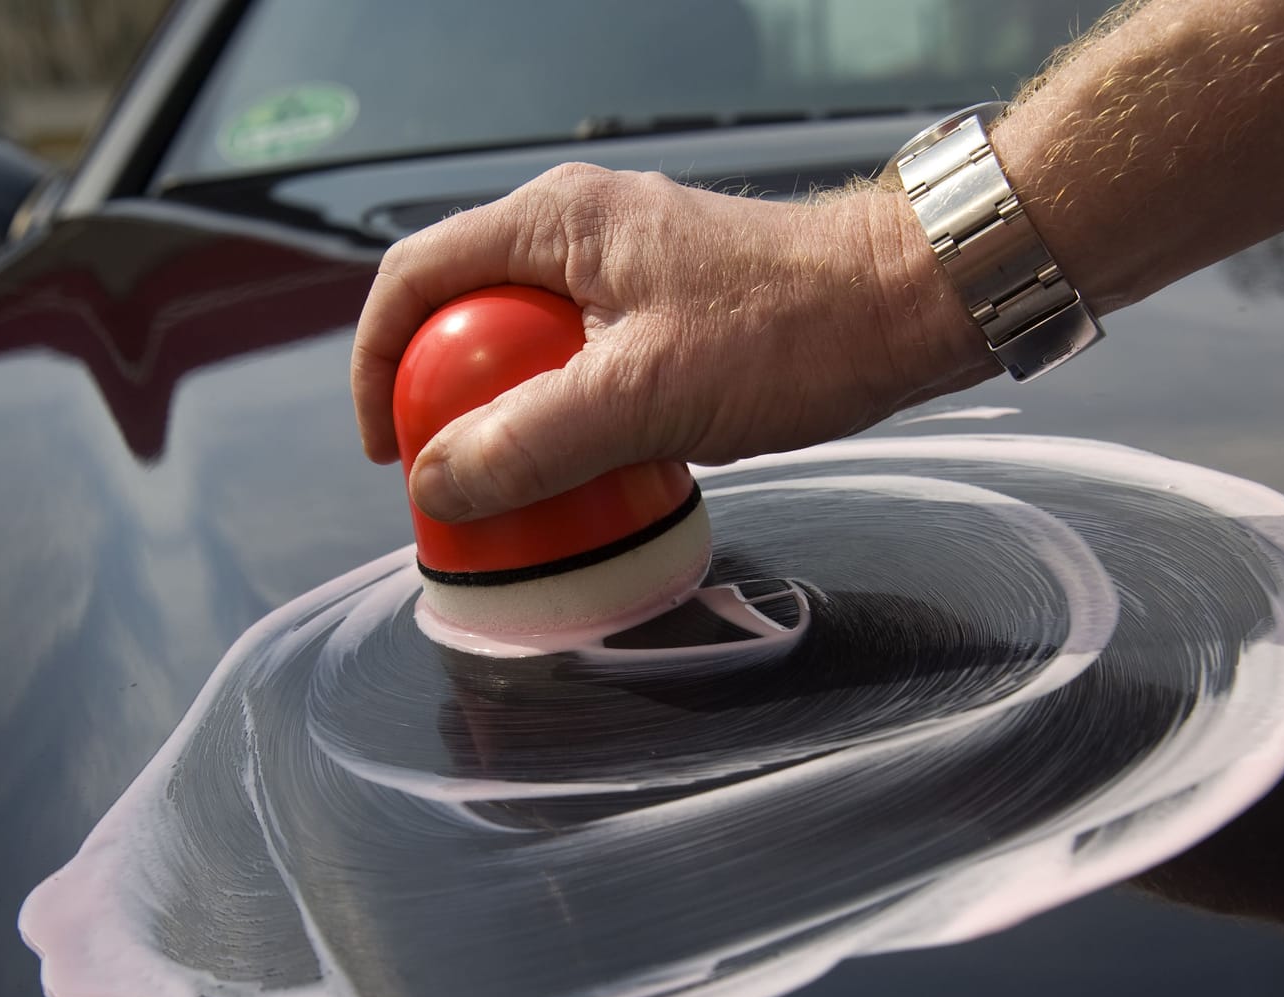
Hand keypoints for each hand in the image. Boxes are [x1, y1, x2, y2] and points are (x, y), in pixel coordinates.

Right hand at [351, 163, 986, 521]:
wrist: (906, 307)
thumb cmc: (791, 332)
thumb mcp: (642, 396)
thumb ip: (530, 442)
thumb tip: (437, 486)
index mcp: (554, 223)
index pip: (414, 276)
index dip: (377, 363)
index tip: (386, 446)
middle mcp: (577, 231)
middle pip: (461, 310)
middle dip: (437, 396)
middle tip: (444, 476)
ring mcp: (621, 265)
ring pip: (520, 341)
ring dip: (501, 412)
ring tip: (504, 486)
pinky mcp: (659, 305)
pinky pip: (575, 360)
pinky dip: (558, 414)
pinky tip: (580, 471)